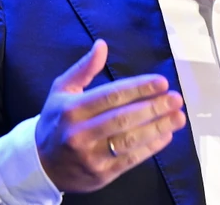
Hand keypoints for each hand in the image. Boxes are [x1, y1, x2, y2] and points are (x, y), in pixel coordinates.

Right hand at [35, 39, 186, 192]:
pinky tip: (166, 135)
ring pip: (129, 141)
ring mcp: (91, 156)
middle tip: (176, 99)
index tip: (162, 82)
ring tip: (178, 117)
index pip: (111, 96)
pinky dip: (151, 148)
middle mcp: (80, 133)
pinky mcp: (101, 175)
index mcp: (72, 109)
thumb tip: (102, 45)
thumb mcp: (62, 90)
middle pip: (123, 119)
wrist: (41, 164)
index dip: (139, 88)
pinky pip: (130, 160)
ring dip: (158, 128)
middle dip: (154, 108)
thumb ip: (84, 68)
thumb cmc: (56, 121)